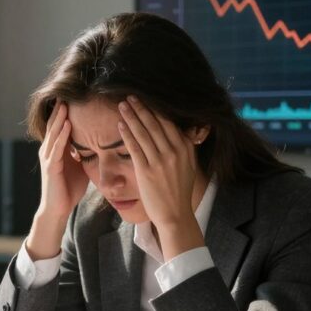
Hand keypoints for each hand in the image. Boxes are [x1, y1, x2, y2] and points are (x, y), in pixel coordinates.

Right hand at [26, 101, 88, 259]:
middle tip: (68, 90)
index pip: (60, 124)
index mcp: (56, 149)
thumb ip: (84, 153)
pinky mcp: (51, 167)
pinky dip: (62, 135)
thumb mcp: (79, 166)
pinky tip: (68, 125)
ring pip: (54, 132)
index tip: (76, 95)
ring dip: (60, 117)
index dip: (66, 110)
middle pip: (54, 124)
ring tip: (65, 102)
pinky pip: (57, 148)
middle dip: (60, 108)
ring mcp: (48, 158)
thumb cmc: (69, 189)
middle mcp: (49, 150)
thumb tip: (99, 143)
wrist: (58, 210)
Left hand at [117, 95, 204, 258]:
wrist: (175, 214)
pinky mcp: (146, 171)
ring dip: (131, 117)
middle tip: (130, 96)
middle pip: (154, 124)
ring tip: (122, 105)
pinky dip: (127, 134)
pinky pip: (135, 148)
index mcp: (185, 148)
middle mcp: (174, 152)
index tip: (145, 99)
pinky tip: (120, 124)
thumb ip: (184, 146)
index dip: (154, 109)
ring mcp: (160, 161)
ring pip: (143, 133)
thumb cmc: (179, 190)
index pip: (168, 122)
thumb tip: (181, 130)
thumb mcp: (189, 165)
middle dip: (141, 108)